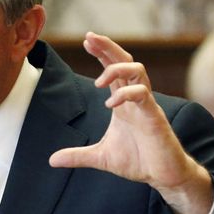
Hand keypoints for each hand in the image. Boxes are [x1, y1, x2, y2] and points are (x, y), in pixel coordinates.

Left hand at [49, 32, 212, 213]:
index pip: (113, 70)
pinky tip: (111, 104)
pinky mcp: (154, 117)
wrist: (162, 175)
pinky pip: (143, 95)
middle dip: (108, 48)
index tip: (86, 41)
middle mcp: (135, 99)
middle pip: (126, 61)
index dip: (102, 54)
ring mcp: (146, 106)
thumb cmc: (137, 161)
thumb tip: (52, 161)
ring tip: (99, 82)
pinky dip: (126, 94)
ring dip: (117, 69)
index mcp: (123, 103)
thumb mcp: (100, 158)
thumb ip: (77, 156)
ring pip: (138, 71)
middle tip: (90, 37)